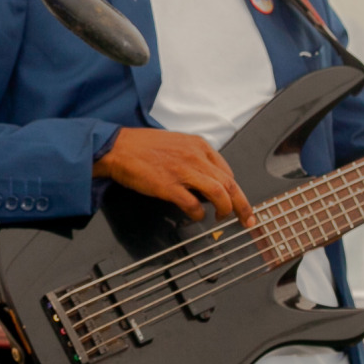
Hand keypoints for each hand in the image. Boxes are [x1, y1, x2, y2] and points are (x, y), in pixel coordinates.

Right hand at [93, 127, 256, 227]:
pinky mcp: (169, 186)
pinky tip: (197, 216)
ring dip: (226, 209)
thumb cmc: (143, 147)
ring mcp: (182, 171)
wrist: (117, 147)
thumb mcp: (177, 144)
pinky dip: (199, 214)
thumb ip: (195, 159)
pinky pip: (193, 204)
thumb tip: (208, 182)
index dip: (237, 191)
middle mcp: (195, 156)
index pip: (228, 172)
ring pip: (218, 193)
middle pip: (229, 184)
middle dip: (242, 205)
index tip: (240, 202)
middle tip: (247, 219)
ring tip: (223, 219)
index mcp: (199, 146)